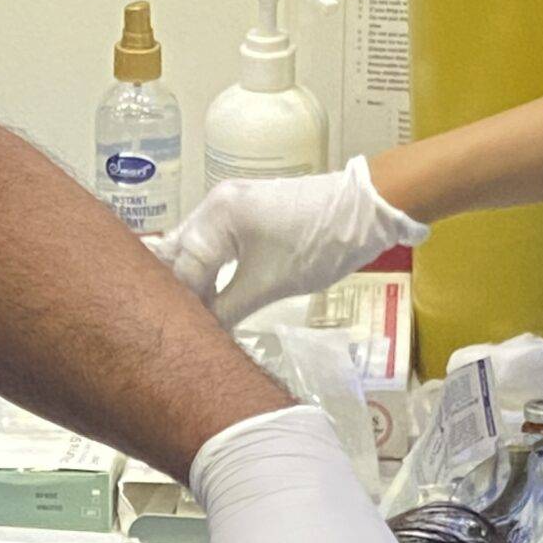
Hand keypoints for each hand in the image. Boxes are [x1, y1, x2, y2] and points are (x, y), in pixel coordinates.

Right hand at [161, 160, 426, 331]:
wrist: (367, 210)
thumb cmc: (319, 244)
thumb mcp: (269, 285)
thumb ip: (226, 309)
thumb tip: (200, 334)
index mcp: (215, 216)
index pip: (181, 269)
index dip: (181, 306)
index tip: (180, 337)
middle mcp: (213, 205)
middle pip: (176, 253)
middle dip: (176, 291)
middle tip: (177, 327)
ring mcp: (228, 205)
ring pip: (192, 249)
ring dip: (192, 282)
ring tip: (193, 317)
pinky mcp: (244, 213)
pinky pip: (212, 244)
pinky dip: (209, 270)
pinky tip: (210, 296)